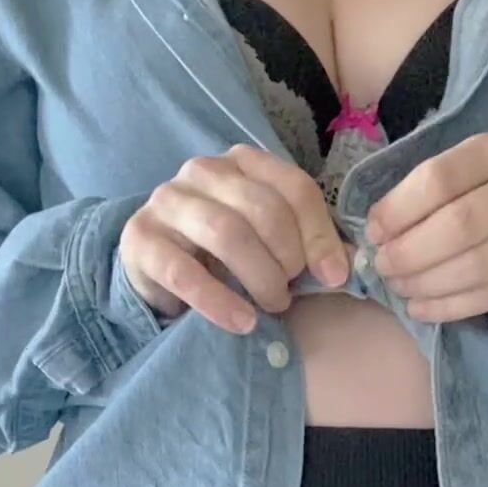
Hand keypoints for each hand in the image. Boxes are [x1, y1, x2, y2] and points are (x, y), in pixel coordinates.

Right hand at [119, 146, 350, 333]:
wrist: (157, 269)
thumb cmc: (223, 254)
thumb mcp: (267, 240)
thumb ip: (304, 242)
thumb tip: (346, 266)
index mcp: (242, 163)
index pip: (293, 187)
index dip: (319, 234)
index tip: (334, 276)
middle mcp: (202, 171)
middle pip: (262, 209)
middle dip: (287, 258)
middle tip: (290, 292)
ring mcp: (167, 201)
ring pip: (226, 233)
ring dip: (259, 278)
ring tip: (271, 306)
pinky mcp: (141, 239)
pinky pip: (184, 272)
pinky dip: (219, 302)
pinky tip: (242, 322)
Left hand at [365, 133, 487, 321]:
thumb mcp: (463, 178)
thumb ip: (422, 195)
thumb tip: (375, 234)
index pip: (438, 179)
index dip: (398, 210)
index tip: (373, 233)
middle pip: (458, 225)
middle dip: (410, 252)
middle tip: (384, 267)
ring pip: (474, 266)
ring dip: (426, 283)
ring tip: (400, 288)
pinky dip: (447, 307)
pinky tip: (421, 308)